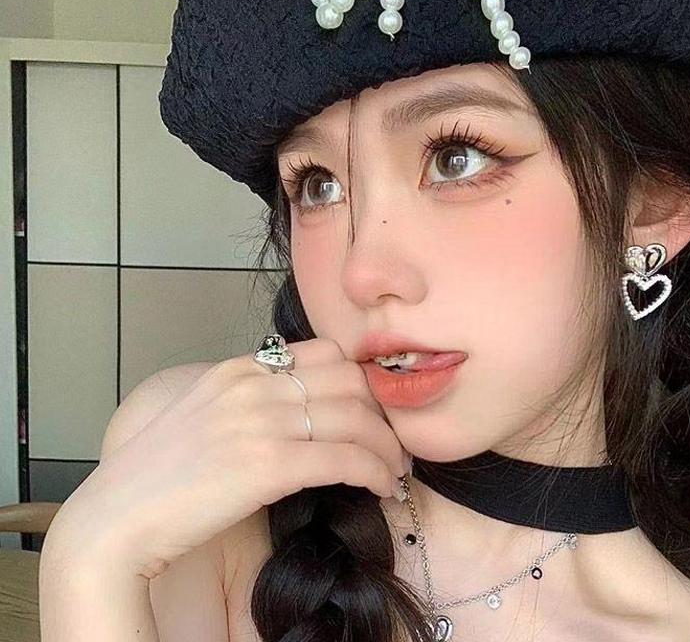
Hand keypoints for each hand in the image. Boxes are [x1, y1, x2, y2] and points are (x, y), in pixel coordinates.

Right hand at [49, 339, 409, 578]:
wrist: (118, 515)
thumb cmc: (159, 473)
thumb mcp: (205, 412)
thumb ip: (250, 399)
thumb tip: (298, 409)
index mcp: (239, 368)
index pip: (326, 354)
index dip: (359, 383)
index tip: (371, 412)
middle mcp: (254, 385)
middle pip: (350, 381)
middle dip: (381, 413)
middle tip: (390, 443)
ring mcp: (260, 422)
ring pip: (356, 419)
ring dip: (386, 447)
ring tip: (393, 470)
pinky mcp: (267, 465)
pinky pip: (345, 459)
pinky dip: (374, 471)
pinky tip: (381, 486)